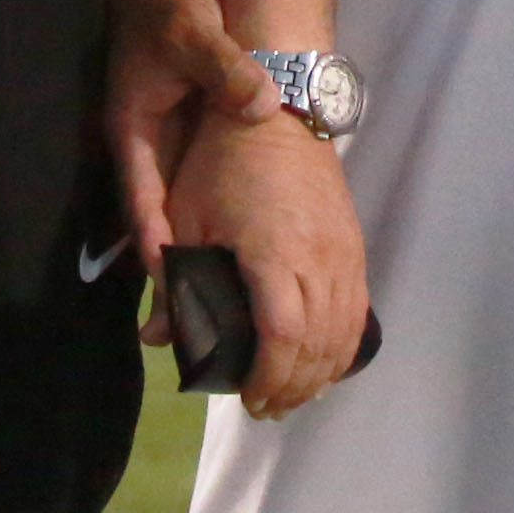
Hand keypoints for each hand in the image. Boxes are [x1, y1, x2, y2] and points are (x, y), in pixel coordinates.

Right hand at [101, 0, 280, 341]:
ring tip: (221, 301)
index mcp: (133, 132)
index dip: (155, 243)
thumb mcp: (193, 30)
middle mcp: (144, 150)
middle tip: (199, 316)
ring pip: (176, 211)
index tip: (171, 285)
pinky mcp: (181, 142)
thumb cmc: (165, 5)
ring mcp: (161, 148)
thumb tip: (262, 100)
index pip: (142, 201)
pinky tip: (240, 247)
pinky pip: (195, 191)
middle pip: (157, 218)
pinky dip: (210, 221)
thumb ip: (225, 66)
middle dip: (174, 265)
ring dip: (192, 250)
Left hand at [166, 109, 372, 418]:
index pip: (283, 336)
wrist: (280, 104)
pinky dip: (344, 343)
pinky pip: (358, 307)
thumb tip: (155, 338)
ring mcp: (343, 250)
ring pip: (344, 330)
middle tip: (265, 408)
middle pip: (318, 343)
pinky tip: (326, 361)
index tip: (250, 399)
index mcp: (274, 253)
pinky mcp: (353, 243)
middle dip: (293, 385)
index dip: (270, 376)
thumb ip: (174, 279)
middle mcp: (318, 257)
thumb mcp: (186, 213)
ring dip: (321, 371)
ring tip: (293, 393)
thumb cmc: (223, 158)